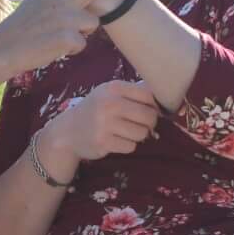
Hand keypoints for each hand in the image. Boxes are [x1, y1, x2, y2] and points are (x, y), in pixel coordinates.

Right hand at [0, 0, 137, 74]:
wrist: (4, 47)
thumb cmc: (20, 27)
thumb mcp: (35, 1)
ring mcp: (66, 16)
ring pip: (92, 23)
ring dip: (81, 32)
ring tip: (58, 36)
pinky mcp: (68, 36)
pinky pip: (82, 43)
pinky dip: (71, 49)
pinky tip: (54, 47)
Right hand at [46, 80, 162, 168]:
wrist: (67, 131)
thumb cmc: (95, 110)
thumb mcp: (109, 93)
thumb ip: (134, 92)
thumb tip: (166, 94)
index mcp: (113, 88)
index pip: (149, 94)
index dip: (154, 105)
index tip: (150, 110)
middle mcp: (109, 104)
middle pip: (149, 116)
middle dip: (150, 123)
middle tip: (141, 124)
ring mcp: (105, 124)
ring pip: (142, 133)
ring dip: (138, 135)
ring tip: (126, 132)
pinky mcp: (104, 142)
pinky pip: (131, 146)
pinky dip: (127, 145)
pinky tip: (116, 140)